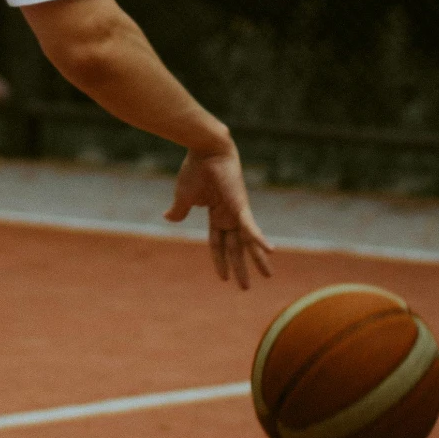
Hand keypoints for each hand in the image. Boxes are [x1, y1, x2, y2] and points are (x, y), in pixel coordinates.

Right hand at [165, 143, 272, 289]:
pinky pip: (251, 227)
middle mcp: (230, 215)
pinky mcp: (241, 205)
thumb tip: (168, 218)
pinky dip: (260, 239)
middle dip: (241, 268)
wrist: (204, 149)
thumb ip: (178, 211)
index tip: (224, 278)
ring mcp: (237, 211)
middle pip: (236, 248)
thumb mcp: (183, 197)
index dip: (220, 261)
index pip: (218, 243)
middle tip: (246, 288)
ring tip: (268, 277)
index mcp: (216, 214)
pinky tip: (270, 251)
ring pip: (249, 242)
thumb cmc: (195, 169)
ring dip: (258, 260)